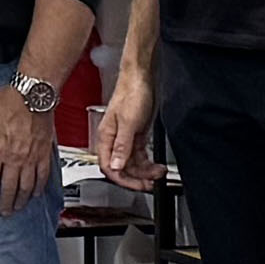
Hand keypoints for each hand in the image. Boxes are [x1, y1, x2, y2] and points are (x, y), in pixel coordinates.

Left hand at [0, 85, 59, 213]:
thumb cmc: (11, 99)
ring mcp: (31, 157)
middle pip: (9, 188)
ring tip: (19, 207)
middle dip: (6, 203)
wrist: (34, 93)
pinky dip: (40, 187)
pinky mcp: (44, 152)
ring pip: (27, 186)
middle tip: (4, 212)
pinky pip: (43, 175)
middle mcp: (14, 157)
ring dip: (22, 199)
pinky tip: (37, 193)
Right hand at [98, 69, 161, 189]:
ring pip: (132, 163)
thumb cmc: (131, 93)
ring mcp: (125, 138)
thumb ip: (121, 146)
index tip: (137, 185)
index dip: (122, 179)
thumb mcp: (128, 122)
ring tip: (158, 173)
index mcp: (106, 138)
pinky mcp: (136, 134)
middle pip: (122, 168)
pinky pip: (140, 155)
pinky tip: (156, 166)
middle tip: (151, 184)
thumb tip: (115, 166)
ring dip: (145, 171)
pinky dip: (148, 163)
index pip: (108, 167)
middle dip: (137, 178)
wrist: (142, 77)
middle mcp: (114, 140)